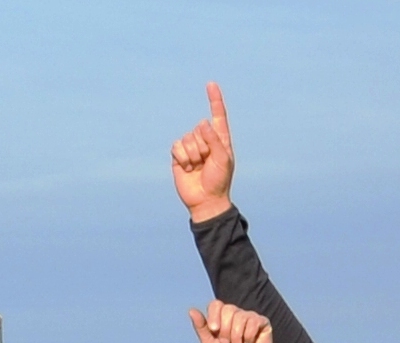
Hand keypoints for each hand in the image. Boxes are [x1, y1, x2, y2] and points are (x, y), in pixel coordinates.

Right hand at [170, 80, 236, 221]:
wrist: (205, 200)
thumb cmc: (219, 180)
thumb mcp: (223, 158)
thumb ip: (214, 139)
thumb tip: (202, 122)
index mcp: (220, 139)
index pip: (218, 116)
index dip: (214, 100)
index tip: (211, 84)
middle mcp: (205, 140)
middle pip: (199, 129)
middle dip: (202, 146)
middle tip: (206, 163)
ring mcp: (191, 148)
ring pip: (187, 138)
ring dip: (193, 154)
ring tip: (197, 167)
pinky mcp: (179, 156)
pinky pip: (177, 146)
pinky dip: (182, 157)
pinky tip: (187, 168)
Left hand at [189, 301, 274, 342]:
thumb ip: (201, 327)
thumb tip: (191, 310)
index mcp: (221, 317)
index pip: (216, 304)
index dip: (214, 316)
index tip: (214, 331)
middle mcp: (236, 314)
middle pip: (228, 310)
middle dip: (225, 330)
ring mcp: (249, 317)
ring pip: (240, 317)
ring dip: (236, 337)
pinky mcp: (262, 323)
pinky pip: (254, 322)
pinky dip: (249, 337)